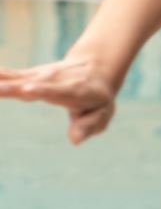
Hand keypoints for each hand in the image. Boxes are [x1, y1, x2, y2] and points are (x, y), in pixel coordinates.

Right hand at [0, 55, 116, 145]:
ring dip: (0, 81)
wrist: (96, 68)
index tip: (26, 89)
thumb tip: (75, 140)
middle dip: (12, 87)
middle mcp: (56, 80)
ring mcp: (41, 76)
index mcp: (75, 91)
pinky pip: (9, 75)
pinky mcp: (30, 75)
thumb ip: (89, 126)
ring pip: (16, 78)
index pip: (58, 91)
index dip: (42, 90)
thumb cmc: (98, 100)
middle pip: (31, 83)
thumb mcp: (102, 114)